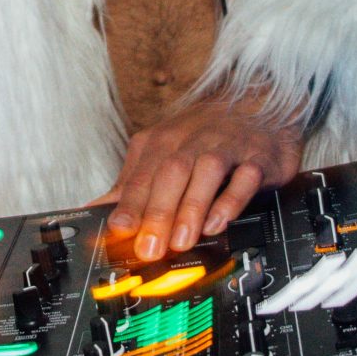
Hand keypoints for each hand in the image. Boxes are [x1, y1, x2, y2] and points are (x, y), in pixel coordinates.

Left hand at [99, 87, 305, 262]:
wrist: (260, 107)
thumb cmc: (205, 137)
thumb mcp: (164, 154)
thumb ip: (133, 184)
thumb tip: (95, 208)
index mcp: (163, 140)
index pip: (142, 175)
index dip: (130, 205)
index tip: (120, 231)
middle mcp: (193, 140)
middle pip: (171, 172)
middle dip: (158, 212)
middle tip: (149, 248)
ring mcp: (227, 146)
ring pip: (206, 172)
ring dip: (192, 207)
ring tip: (181, 240)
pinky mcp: (257, 157)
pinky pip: (245, 177)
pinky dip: (231, 200)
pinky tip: (217, 223)